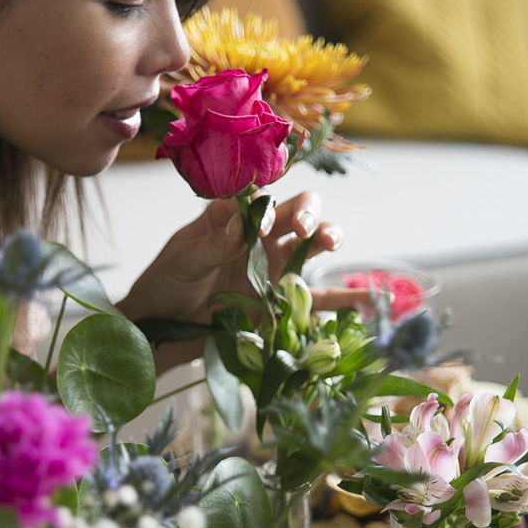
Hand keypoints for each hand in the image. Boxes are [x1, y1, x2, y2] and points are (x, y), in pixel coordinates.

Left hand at [118, 191, 365, 373]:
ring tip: (333, 245)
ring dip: (330, 239)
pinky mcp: (281, 305)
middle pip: (300, 214)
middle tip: (304, 231)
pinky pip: (316, 301)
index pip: (265, 198)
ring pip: (313, 248)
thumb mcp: (182, 261)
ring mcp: (275, 271)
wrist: (159, 329)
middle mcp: (261, 239)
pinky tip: (367, 302)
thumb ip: (212, 244)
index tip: (266, 224)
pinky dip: (342, 301)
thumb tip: (241, 222)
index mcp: (235, 219)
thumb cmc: (165, 284)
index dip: (274, 204)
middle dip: (309, 215)